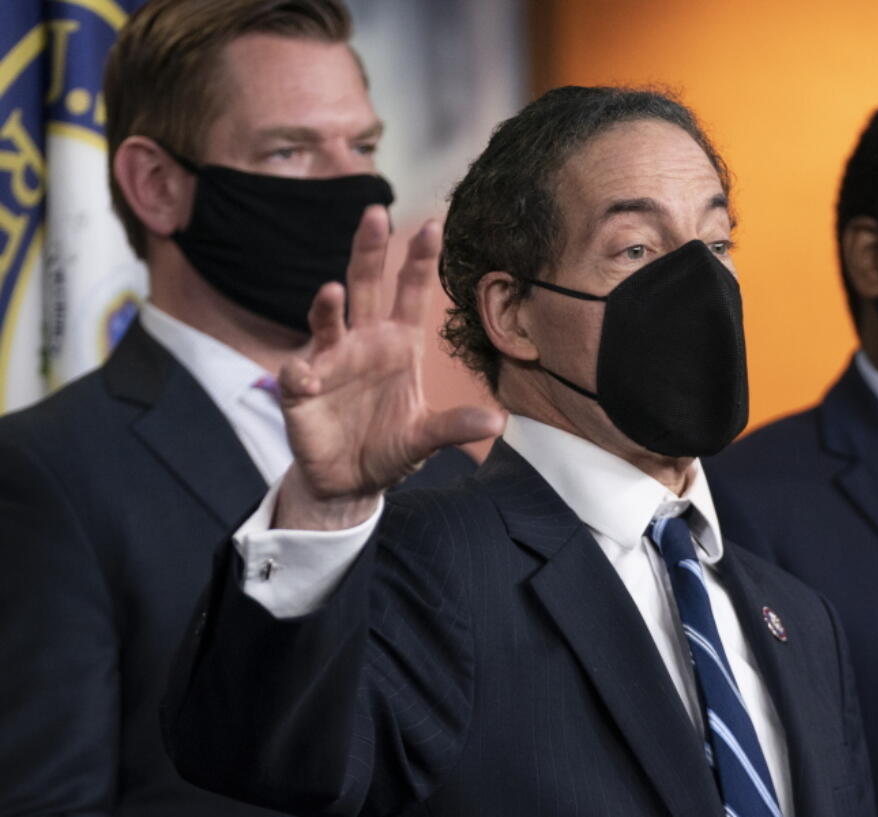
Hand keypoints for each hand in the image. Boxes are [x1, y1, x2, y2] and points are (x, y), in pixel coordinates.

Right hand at [274, 207, 503, 529]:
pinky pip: (298, 374)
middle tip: (375, 213)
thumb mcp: (425, 437)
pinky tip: (305, 377)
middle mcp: (364, 341)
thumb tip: (497, 421)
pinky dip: (300, 373)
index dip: (419, 260)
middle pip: (365, 286)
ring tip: (332, 291)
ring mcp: (330, 361)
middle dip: (369, 250)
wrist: (350, 482)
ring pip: (327, 320)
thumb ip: (455, 426)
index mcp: (399, 343)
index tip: (432, 225)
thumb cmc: (390, 447)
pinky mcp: (301, 390)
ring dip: (327, 305)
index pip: (411, 292)